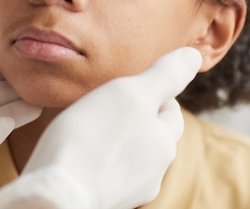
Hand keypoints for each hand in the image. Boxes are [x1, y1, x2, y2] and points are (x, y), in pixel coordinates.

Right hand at [0, 47, 200, 208]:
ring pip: (129, 155)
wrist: (56, 194)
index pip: (171, 112)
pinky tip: (81, 153)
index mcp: (164, 143)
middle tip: (112, 101)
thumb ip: (165, 75)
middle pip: (151, 135)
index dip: (156, 93)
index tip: (134, 82)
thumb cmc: (92, 138)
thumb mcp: (131, 93)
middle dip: (137, 118)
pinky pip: (106, 172)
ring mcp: (127, 190)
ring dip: (118, 140)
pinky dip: (99, 159)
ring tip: (92, 125)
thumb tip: (193, 55)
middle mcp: (152, 172)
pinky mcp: (102, 199)